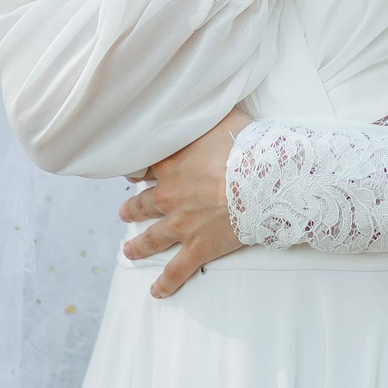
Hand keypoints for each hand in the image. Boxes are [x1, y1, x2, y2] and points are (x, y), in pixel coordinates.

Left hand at [119, 107, 253, 297]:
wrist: (262, 181)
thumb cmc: (247, 147)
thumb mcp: (224, 118)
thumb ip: (208, 112)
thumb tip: (206, 96)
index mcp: (172, 164)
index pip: (144, 167)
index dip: (137, 171)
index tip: (133, 174)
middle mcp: (169, 195)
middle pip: (142, 202)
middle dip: (132, 207)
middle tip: (124, 210)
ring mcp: (181, 224)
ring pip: (152, 236)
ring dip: (138, 244)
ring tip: (128, 249)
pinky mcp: (198, 247)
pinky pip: (177, 269)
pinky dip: (166, 282)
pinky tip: (156, 291)